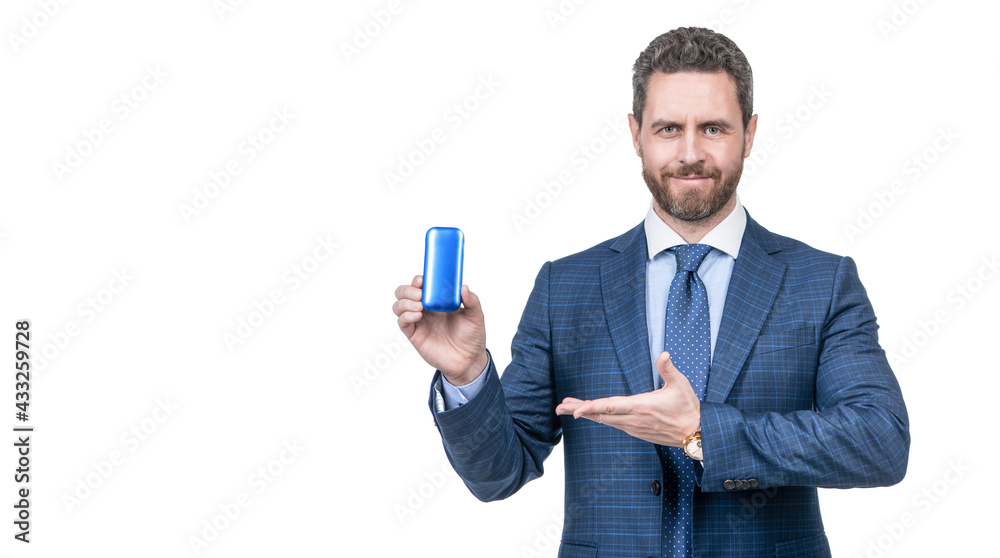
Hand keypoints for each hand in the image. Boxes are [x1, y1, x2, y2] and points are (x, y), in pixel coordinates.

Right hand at [393, 275, 488, 384]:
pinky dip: (405, 316)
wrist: (469, 360)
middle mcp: (425, 309)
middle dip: (407, 290)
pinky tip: (418, 315)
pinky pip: (402, 322)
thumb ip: (472, 301)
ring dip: (405, 302)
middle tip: (419, 294)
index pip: (421, 285)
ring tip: (419, 306)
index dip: (418, 280)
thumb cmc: (471, 337)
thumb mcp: (476, 316)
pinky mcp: (414, 335)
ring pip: (399, 306)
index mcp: (438, 300)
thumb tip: (463, 287)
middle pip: (404, 292)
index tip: (423, 280)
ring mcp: (419, 321)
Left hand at [554, 351, 700, 446]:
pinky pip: (612, 424)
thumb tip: (663, 353)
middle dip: (579, 409)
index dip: (591, 408)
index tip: (575, 411)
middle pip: (600, 415)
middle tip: (560, 407)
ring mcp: (633, 427)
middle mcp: (633, 420)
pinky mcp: (636, 431)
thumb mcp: (680, 386)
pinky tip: (591, 413)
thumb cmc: (688, 408)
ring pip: (604, 420)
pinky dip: (598, 418)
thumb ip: (668, 369)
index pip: (610, 407)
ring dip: (586, 413)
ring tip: (569, 407)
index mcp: (640, 407)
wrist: (695, 434)